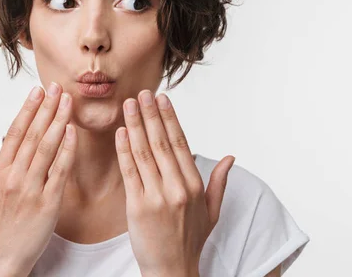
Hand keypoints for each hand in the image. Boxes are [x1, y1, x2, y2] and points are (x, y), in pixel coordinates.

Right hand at [0, 82, 76, 274]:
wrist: (0, 261)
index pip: (14, 133)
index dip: (27, 110)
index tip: (37, 92)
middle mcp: (14, 177)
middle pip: (32, 135)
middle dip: (46, 108)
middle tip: (57, 87)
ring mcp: (31, 189)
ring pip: (47, 148)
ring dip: (58, 121)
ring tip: (67, 101)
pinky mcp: (48, 203)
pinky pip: (60, 171)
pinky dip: (67, 150)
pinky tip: (73, 132)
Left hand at [115, 90, 234, 276]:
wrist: (172, 270)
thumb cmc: (190, 240)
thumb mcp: (212, 211)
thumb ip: (219, 182)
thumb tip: (230, 157)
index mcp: (195, 185)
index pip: (181, 143)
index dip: (170, 118)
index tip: (162, 99)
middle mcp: (178, 188)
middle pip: (162, 143)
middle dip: (151, 115)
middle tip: (142, 93)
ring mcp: (158, 197)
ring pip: (145, 153)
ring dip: (136, 126)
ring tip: (129, 105)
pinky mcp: (138, 207)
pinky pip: (130, 172)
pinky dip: (124, 150)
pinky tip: (120, 133)